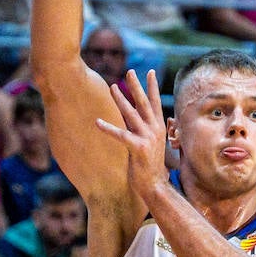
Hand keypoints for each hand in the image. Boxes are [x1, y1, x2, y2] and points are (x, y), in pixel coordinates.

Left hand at [96, 69, 170, 204]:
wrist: (155, 185)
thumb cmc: (150, 166)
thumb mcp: (151, 145)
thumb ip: (145, 131)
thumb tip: (137, 121)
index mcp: (158, 128)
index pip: (155, 103)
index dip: (152, 87)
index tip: (151, 72)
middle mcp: (155, 130)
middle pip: (144, 103)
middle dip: (137, 85)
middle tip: (130, 70)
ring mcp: (147, 138)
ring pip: (132, 114)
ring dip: (121, 100)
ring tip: (112, 87)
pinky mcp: (138, 148)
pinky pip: (120, 135)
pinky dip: (108, 128)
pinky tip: (97, 122)